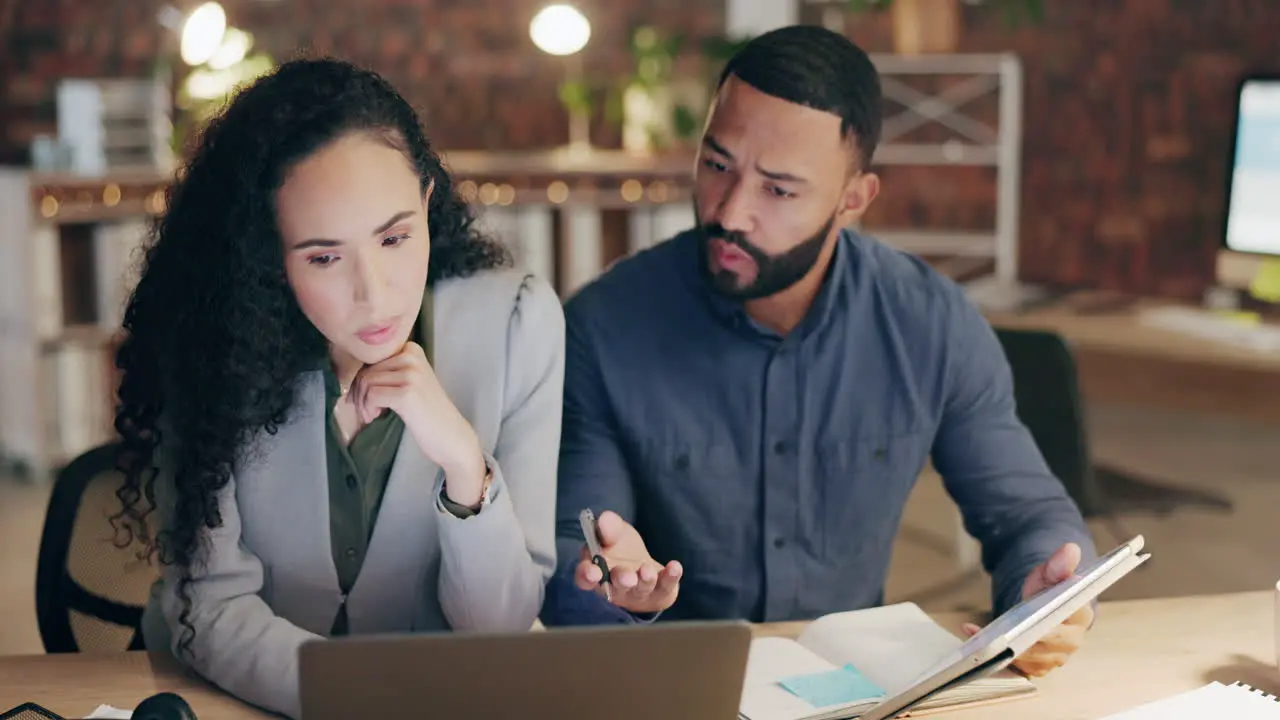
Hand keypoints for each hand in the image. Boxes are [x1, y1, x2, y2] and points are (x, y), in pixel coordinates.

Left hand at [351, 342, 485, 503]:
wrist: (451, 436)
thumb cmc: (428, 412)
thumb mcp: (411, 382)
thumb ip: (389, 372)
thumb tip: (352, 375)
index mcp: (412, 350)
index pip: (372, 358)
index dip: (364, 379)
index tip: (367, 397)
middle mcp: (412, 357)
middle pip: (367, 370)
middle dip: (360, 392)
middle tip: (368, 411)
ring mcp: (411, 374)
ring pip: (367, 382)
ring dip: (363, 402)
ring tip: (372, 415)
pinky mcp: (407, 394)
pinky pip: (372, 395)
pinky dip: (368, 409)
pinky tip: (375, 417)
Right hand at [575, 511, 681, 614]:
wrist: (642, 565)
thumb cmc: (620, 548)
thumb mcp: (614, 532)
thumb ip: (608, 527)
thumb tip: (603, 519)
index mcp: (595, 572)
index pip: (585, 578)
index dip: (587, 576)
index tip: (592, 572)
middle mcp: (614, 588)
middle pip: (616, 587)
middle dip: (622, 580)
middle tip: (627, 577)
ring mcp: (637, 593)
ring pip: (640, 589)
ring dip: (644, 580)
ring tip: (647, 570)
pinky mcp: (659, 593)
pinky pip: (665, 586)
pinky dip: (670, 577)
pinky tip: (674, 567)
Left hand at [962, 542, 1092, 677]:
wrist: (1040, 609)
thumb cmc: (1047, 590)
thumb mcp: (1049, 573)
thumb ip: (1058, 564)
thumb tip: (1070, 549)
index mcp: (1080, 616)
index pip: (1071, 618)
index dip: (1054, 618)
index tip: (1039, 617)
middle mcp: (1071, 642)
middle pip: (1047, 642)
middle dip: (1025, 637)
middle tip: (1003, 634)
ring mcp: (1053, 658)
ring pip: (1029, 657)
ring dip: (1005, 647)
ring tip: (982, 636)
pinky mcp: (1035, 668)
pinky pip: (1015, 665)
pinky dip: (994, 654)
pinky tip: (976, 638)